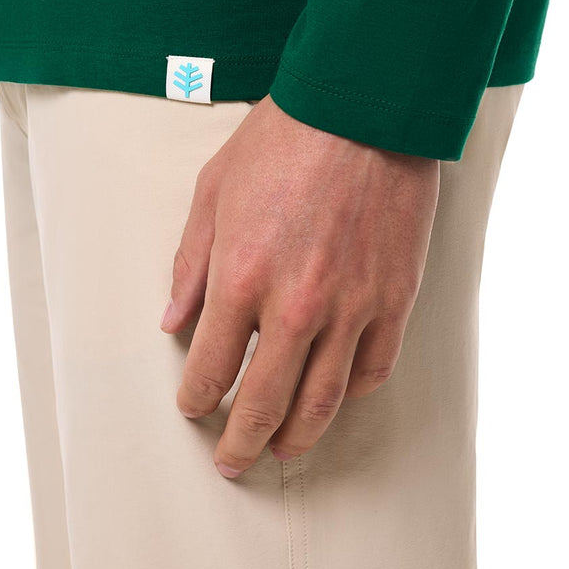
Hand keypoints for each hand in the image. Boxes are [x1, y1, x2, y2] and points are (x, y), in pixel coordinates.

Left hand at [159, 94, 439, 477]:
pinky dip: (352, 393)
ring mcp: (352, 306)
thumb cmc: (284, 139)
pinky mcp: (395, 297)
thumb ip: (191, 263)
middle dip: (241, 441)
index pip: (210, 366)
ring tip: (281, 450)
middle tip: (231, 461)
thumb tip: (174, 322)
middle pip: (264, 401)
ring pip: (322, 400)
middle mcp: (296, 304)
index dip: (196, 398)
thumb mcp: (213, 191)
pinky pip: (374, 367)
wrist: (363, 107)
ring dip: (297, 435)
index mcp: (241, 276)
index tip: (192, 407)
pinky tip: (336, 398)